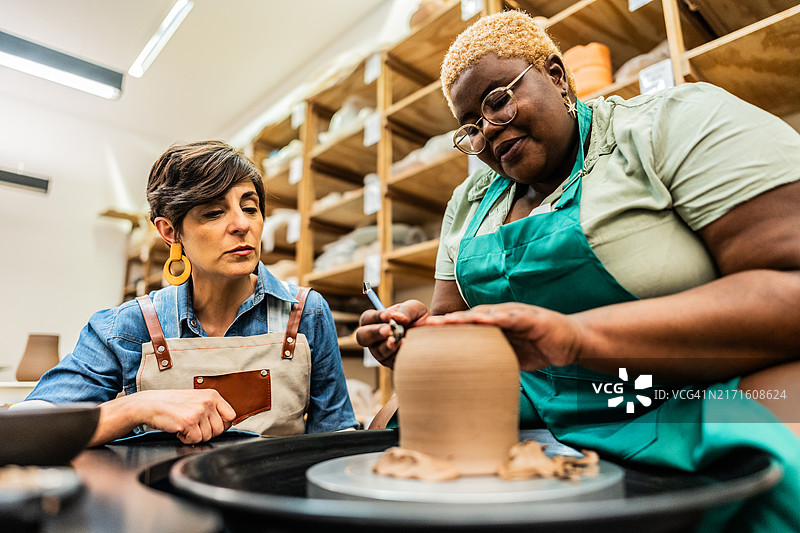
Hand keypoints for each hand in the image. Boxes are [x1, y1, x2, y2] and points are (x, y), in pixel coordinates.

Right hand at [136, 389, 236, 443]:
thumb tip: (227, 423)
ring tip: (185, 427)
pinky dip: (187, 439)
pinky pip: (196, 440)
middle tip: (194, 428)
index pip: (231, 415)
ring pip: (208, 436)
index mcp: (212, 395)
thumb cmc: (172, 404)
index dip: (222, 425)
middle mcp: (208, 402)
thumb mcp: (197, 399)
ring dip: (196, 436)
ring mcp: (199, 411)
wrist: (150, 405)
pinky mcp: (189, 422)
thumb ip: (212, 408)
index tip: (212, 427)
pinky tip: (180, 430)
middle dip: (207, 433)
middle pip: (220, 429)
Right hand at [356, 299, 430, 367]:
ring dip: (388, 346)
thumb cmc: (419, 320)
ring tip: (401, 341)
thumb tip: (396, 317)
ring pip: (378, 352)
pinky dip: (400, 355)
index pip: (367, 318)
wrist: (433, 337)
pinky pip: (392, 362)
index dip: (375, 317)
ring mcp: (383, 353)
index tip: (388, 316)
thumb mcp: (415, 309)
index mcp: (377, 321)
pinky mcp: (393, 365)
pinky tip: (408, 349)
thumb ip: (406, 310)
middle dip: (374, 333)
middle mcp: (376, 339)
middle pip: (362, 337)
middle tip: (388, 330)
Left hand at [424, 303, 582, 370]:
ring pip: (485, 314)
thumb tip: (468, 380)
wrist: (570, 342)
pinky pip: (511, 317)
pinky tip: (484, 320)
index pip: (463, 326)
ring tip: (446, 322)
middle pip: (468, 318)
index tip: (422, 335)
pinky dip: (497, 318)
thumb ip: (491, 361)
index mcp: (492, 326)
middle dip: (446, 322)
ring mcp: (514, 315)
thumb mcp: (510, 357)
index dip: (444, 330)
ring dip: (465, 318)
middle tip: (424, 327)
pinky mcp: (530, 318)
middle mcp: (499, 316)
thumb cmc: (539, 348)